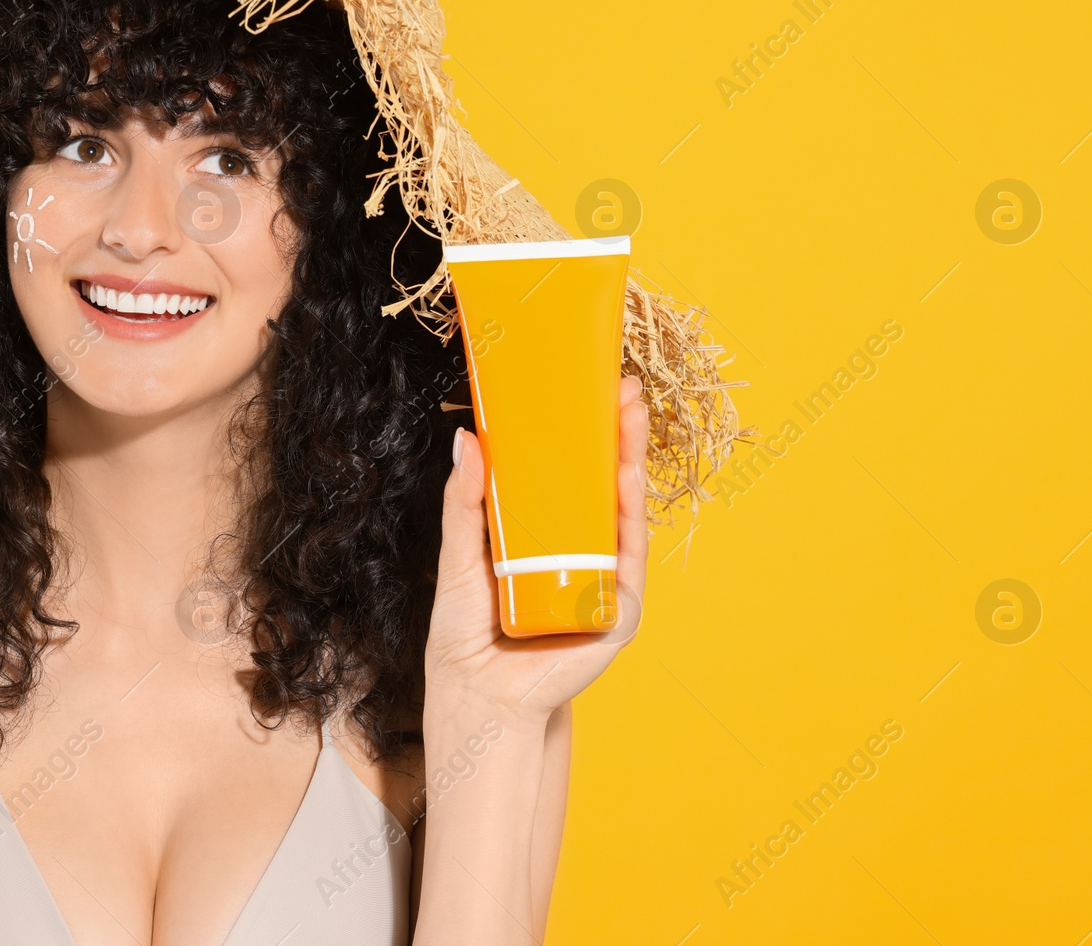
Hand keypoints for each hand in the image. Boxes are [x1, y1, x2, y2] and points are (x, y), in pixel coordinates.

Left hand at [424, 375, 651, 724]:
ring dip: (631, 464)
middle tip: (621, 391)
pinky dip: (630, 517)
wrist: (479, 699)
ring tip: (628, 419)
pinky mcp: (616, 612)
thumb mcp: (461, 555)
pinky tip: (625, 479)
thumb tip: (467, 439)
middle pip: (607, 491)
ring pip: (625, 515)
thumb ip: (465, 503)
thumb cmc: (468, 636)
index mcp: (549, 544)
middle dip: (619, 439)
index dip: (585, 440)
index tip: (591, 393)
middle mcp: (583, 560)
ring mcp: (604, 584)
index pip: (574, 484)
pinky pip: (628, 557)